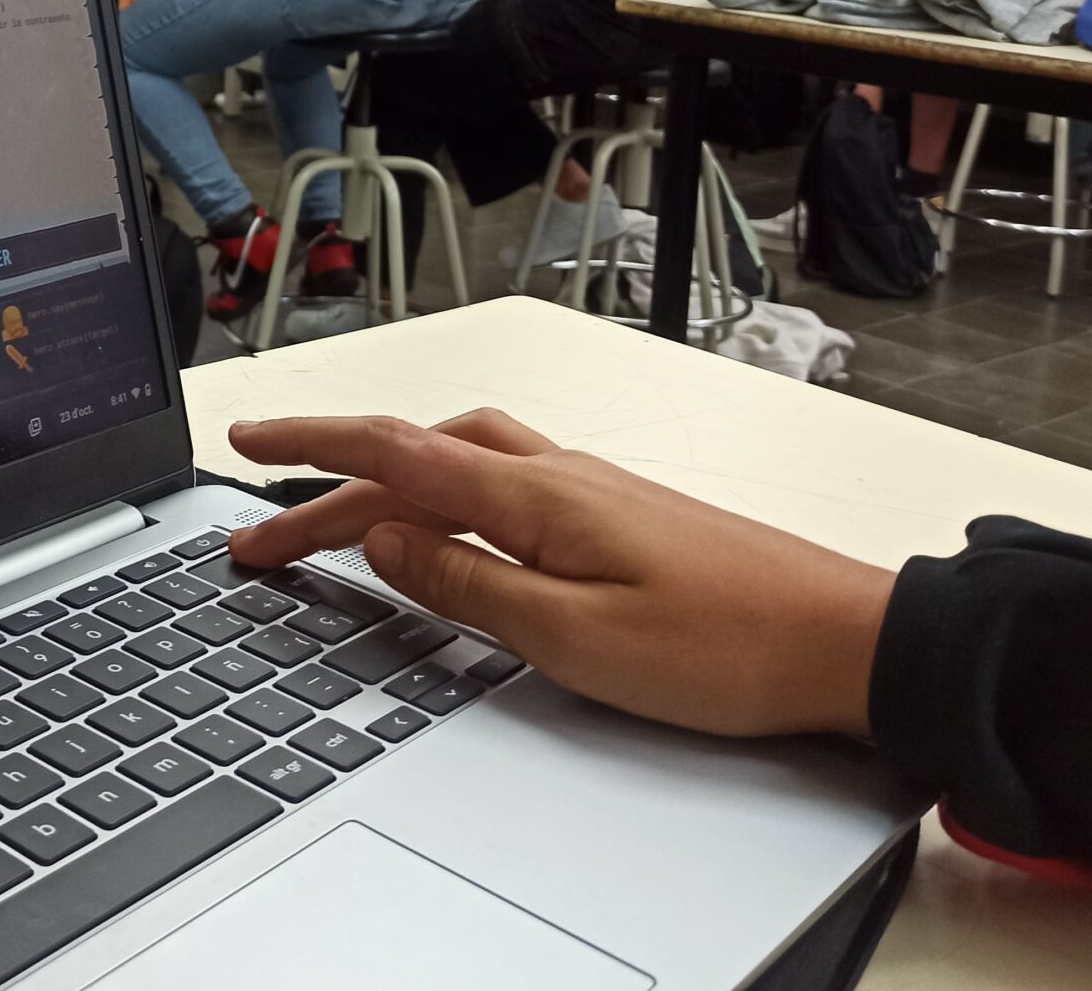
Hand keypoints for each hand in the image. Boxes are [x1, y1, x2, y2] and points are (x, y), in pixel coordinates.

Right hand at [225, 410, 895, 738]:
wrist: (846, 640)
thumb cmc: (728, 646)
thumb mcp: (574, 638)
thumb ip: (469, 585)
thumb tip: (386, 541)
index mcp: (535, 495)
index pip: (392, 454)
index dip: (308, 447)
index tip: (244, 444)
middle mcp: (558, 473)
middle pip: (414, 456)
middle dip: (329, 487)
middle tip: (268, 535)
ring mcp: (591, 486)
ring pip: (460, 458)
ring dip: (390, 481)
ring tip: (343, 521)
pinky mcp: (618, 511)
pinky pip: (502, 479)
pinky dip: (446, 491)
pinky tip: (451, 526)